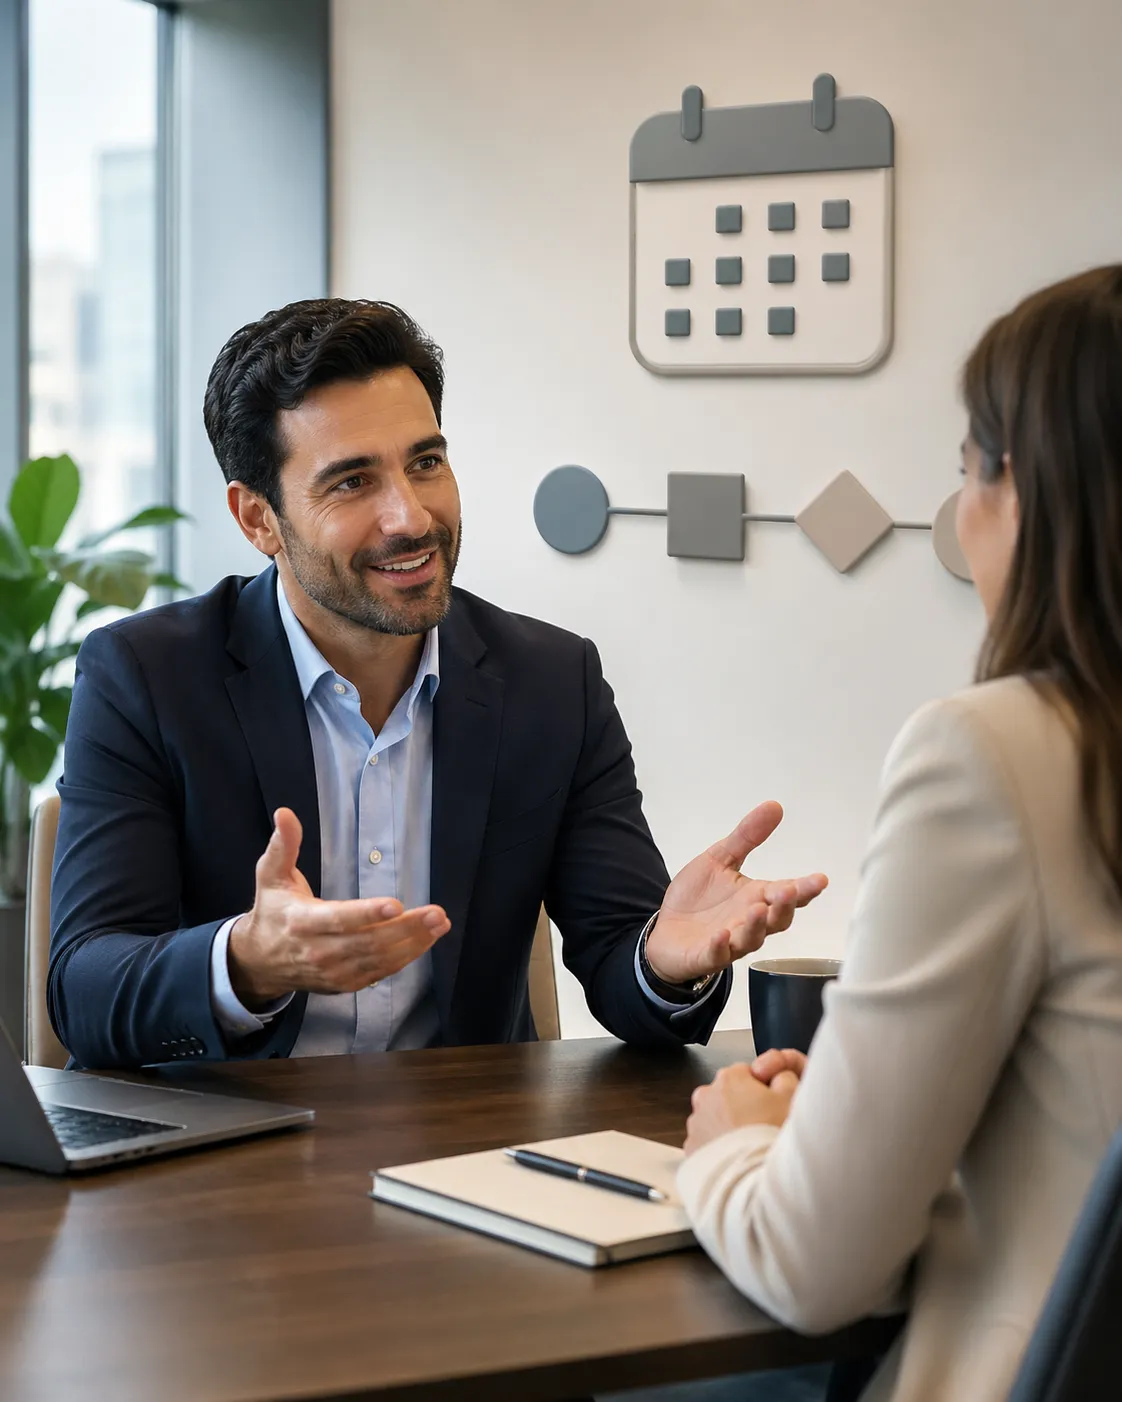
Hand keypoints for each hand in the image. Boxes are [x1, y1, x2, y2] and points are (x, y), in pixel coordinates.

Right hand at [227, 808, 450, 1005]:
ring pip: (379, 959)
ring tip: (439, 924)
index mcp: (302, 922)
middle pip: (368, 942)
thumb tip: (285, 813)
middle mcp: (320, 951)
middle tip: (436, 914)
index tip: (396, 904)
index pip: (339, 919)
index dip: (367, 914)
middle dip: (406, 929)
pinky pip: (381, 972)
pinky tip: (426, 941)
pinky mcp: (346, 983)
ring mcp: (335, 971)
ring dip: (414, 943)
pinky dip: (406, 957)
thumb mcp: (271, 875)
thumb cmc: (273, 911)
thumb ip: (283, 845)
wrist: (259, 963)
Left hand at [644, 801, 827, 984]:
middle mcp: (749, 922)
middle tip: (789, 890)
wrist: (666, 930)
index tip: (820, 879)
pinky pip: (716, 955)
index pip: (786, 893)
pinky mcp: (706, 956)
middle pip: (777, 919)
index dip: (805, 888)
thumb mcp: (720, 859)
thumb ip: (746, 836)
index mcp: (756, 897)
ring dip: (756, 925)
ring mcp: (730, 941)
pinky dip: (720, 947)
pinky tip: (721, 936)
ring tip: (758, 909)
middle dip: (785, 905)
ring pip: (751, 938)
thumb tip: (774, 806)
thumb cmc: (699, 899)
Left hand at [684, 1057, 802, 1155]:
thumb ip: (784, 1077)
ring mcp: (696, 1123)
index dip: (761, 1089)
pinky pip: (707, 1142)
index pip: (746, 1073)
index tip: (770, 1104)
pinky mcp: (692, 1148)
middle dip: (743, 1106)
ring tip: (751, 1145)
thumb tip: (779, 1075)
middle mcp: (706, 1096)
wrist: (751, 1180)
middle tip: (763, 1126)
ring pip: (715, 1119)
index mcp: (729, 1078)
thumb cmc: (770, 1137)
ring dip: (729, 1127)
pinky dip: (719, 1147)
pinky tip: (738, 1157)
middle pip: (728, 1095)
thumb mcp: (791, 1098)